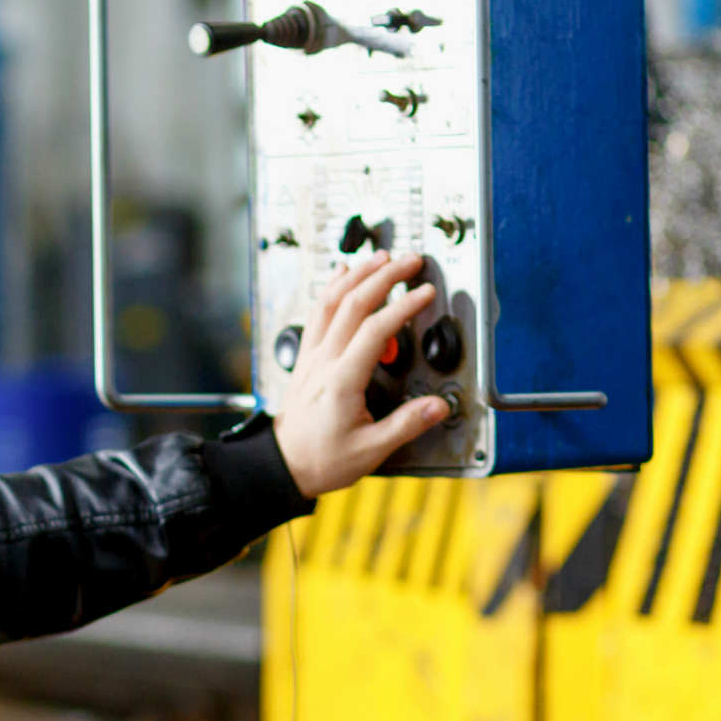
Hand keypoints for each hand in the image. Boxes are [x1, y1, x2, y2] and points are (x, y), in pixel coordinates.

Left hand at [270, 252, 447, 497]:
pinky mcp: (307, 356)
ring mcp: (312, 355)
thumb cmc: (321, 459)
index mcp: (341, 381)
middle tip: (410, 260)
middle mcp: (324, 361)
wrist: (283, 463)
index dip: (402, 307)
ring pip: (331, 301)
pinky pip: (318, 312)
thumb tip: (438, 407)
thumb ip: (405, 425)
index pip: (374, 330)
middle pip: (352, 304)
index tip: (425, 292)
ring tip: (381, 257)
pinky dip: (332, 287)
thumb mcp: (370, 450)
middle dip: (384, 276)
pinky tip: (342, 273)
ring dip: (357, 274)